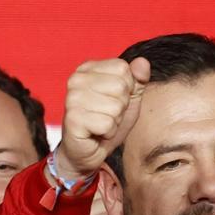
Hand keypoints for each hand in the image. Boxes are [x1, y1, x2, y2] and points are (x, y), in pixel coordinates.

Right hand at [56, 57, 151, 181]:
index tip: (112, 101)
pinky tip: (97, 133)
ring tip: (101, 124)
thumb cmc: (106, 123)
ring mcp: (72, 99)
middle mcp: (76, 80)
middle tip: (106, 115)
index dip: (126, 89)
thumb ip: (137, 80)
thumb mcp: (128, 99)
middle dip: (121, 107)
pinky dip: (108, 133)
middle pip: (120, 86)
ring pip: (115, 106)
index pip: (122, 68)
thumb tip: (142, 62)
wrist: (87, 151)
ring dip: (114, 121)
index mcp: (88, 69)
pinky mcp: (73, 119)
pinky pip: (107, 124)